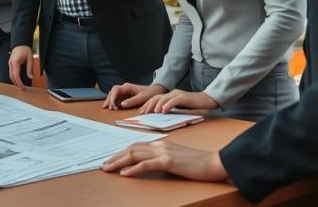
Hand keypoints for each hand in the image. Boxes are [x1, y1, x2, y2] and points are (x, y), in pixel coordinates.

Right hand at [8, 46, 32, 90]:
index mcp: (15, 62)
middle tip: (22, 89)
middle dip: (16, 83)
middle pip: (11, 77)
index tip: (23, 88)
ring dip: (15, 81)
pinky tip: (19, 80)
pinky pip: (11, 72)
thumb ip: (30, 68)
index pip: (16, 75)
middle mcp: (11, 64)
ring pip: (10, 75)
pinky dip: (14, 77)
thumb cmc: (25, 49)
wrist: (20, 43)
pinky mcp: (11, 64)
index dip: (19, 83)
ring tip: (21, 85)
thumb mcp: (30, 58)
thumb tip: (30, 77)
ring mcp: (10, 63)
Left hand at [101, 140, 227, 181]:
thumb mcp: (176, 159)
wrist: (214, 163)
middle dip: (115, 157)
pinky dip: (132, 169)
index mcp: (160, 144)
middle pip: (131, 149)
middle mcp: (159, 145)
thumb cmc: (197, 163)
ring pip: (134, 155)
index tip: (111, 160)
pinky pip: (146, 165)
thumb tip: (148, 165)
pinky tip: (124, 174)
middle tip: (103, 165)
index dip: (121, 152)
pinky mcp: (168, 161)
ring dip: (118, 162)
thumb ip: (162, 159)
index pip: (135, 146)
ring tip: (107, 168)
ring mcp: (163, 152)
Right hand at [104, 83, 167, 109]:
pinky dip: (114, 102)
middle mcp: (125, 88)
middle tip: (108, 108)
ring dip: (110, 101)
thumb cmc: (150, 94)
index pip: (116, 89)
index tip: (113, 105)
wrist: (156, 91)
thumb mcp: (142, 98)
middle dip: (109, 99)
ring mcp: (125, 92)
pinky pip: (117, 98)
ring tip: (107, 108)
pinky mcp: (126, 96)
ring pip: (114, 95)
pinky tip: (112, 107)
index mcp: (128, 87)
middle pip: (113, 92)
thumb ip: (132, 101)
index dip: (112, 97)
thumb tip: (122, 105)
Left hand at [140, 89, 218, 113]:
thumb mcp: (180, 106)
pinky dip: (167, 106)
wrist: (208, 100)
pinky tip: (163, 111)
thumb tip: (162, 115)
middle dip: (148, 104)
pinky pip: (173, 101)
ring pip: (163, 98)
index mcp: (171, 95)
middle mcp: (173, 93)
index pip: (156, 98)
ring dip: (156, 105)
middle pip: (156, 97)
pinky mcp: (184, 97)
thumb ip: (172, 108)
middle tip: (143, 112)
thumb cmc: (194, 104)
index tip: (142, 111)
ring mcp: (178, 94)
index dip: (148, 104)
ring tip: (152, 112)